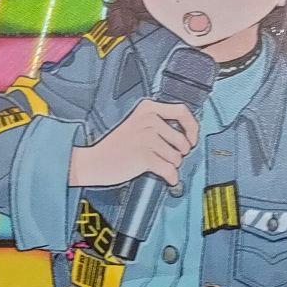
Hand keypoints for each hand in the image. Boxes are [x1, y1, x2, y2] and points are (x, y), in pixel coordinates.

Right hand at [69, 99, 198, 187]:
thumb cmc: (115, 146)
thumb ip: (159, 123)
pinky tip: (165, 177)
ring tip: (156, 164)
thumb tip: (187, 134)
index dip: (193, 127)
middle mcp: (149, 120)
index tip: (192, 139)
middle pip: (183, 140)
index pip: (182, 112)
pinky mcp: (145, 156)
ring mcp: (147, 137)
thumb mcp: (137, 124)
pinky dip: (170, 177)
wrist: (94, 161)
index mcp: (147, 108)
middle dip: (179, 153)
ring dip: (170, 165)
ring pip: (177, 158)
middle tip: (168, 157)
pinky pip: (169, 170)